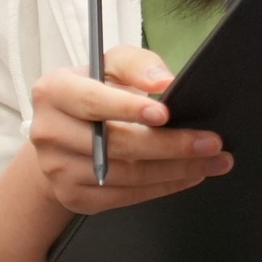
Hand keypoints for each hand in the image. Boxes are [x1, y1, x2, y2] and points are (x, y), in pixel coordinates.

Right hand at [27, 45, 230, 214]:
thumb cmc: (94, 93)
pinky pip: (125, 196)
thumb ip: (135, 64)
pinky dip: (163, 186)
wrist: (63, 136)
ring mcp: (58, 169)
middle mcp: (49, 132)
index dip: (129, 108)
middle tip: (211, 142)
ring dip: (176, 170)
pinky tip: (189, 175)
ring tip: (212, 160)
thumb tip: (163, 81)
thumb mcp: (110, 66)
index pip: (93, 101)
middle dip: (170, 145)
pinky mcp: (73, 196)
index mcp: (54, 92)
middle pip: (115, 144)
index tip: (166, 114)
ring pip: (126, 175)